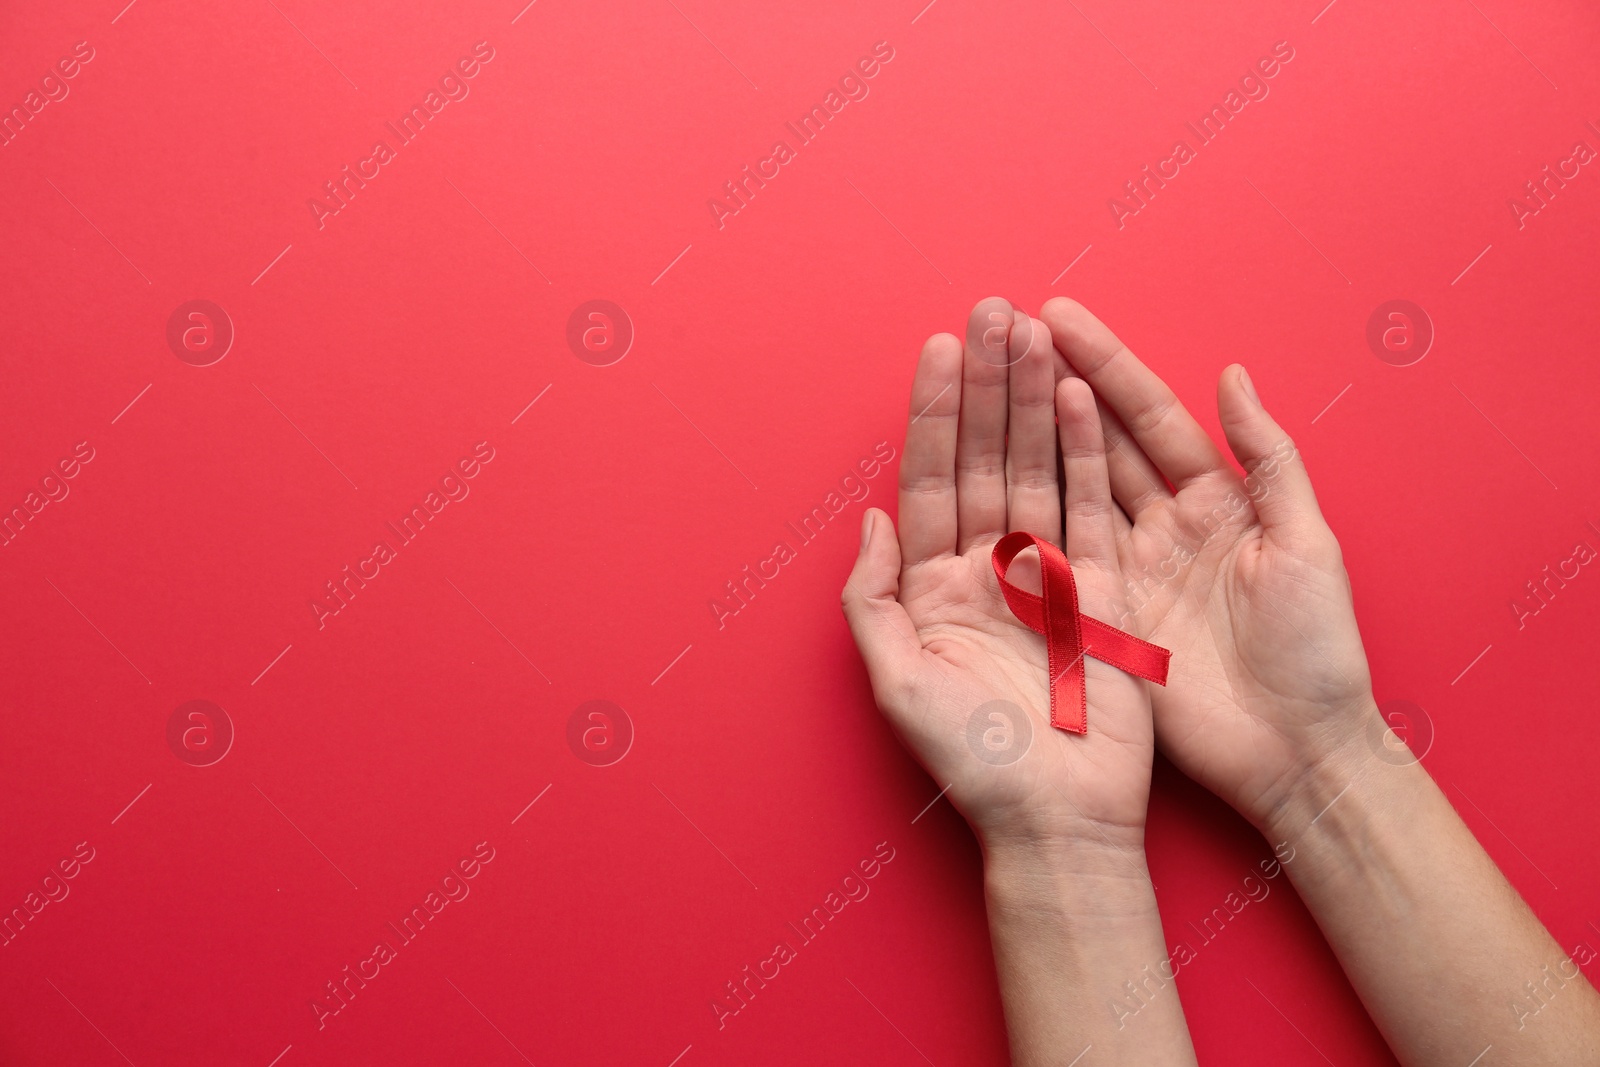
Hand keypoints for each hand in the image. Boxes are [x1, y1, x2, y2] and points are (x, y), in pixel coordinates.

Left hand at [843, 298, 1161, 851]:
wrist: (1060, 818)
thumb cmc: (974, 763)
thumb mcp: (898, 682)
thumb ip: (871, 597)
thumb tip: (871, 518)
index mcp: (934, 586)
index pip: (930, 478)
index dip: (934, 413)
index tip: (940, 348)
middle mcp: (988, 569)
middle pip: (985, 456)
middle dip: (989, 384)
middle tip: (993, 310)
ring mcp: (1047, 573)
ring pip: (1038, 466)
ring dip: (1035, 399)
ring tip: (1035, 330)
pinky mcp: (1102, 587)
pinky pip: (1094, 505)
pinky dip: (1088, 451)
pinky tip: (1079, 396)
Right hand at [1037, 297, 1377, 829]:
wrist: (1294, 751)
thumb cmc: (1316, 650)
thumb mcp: (1309, 544)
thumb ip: (1270, 459)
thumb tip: (1232, 375)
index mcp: (1219, 499)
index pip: (1153, 416)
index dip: (1107, 365)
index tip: (1057, 316)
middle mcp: (1166, 523)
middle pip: (1100, 438)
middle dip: (1051, 381)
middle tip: (1001, 330)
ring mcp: (1129, 566)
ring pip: (1069, 485)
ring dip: (1028, 432)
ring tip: (986, 377)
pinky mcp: (1102, 611)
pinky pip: (1057, 550)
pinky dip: (1026, 509)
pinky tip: (990, 466)